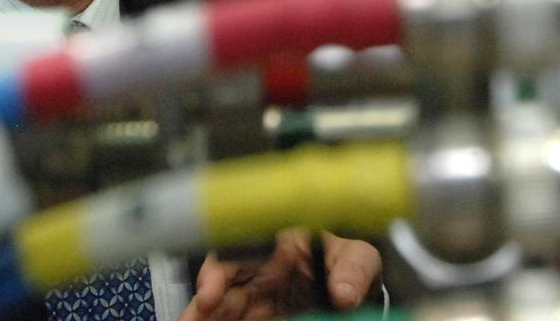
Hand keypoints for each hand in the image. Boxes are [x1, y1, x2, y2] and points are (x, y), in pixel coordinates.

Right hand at [179, 229, 381, 320]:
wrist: (358, 290)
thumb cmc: (350, 262)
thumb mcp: (360, 257)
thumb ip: (353, 269)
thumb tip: (343, 292)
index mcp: (278, 245)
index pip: (237, 252)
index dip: (217, 271)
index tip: (209, 293)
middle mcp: (262, 272)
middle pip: (221, 287)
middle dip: (200, 306)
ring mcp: (260, 299)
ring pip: (224, 311)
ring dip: (206, 319)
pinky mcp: (265, 317)